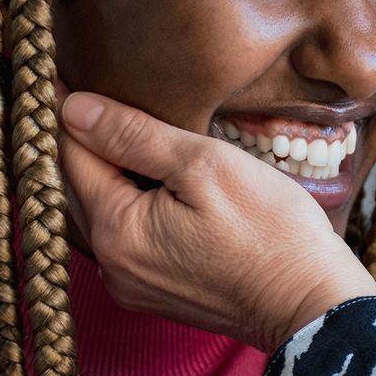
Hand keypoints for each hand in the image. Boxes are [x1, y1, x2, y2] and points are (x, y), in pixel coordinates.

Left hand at [59, 92, 375, 351]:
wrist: (311, 303)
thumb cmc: (271, 231)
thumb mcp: (206, 165)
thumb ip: (135, 136)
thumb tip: (74, 109)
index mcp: (116, 230)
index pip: (73, 156)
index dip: (69, 111)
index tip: (64, 73)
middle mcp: (111, 265)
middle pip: (78, 189)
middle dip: (82, 143)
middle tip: (82, 95)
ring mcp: (133, 285)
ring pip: (100, 216)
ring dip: (103, 176)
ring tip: (114, 133)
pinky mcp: (157, 294)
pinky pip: (124, 240)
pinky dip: (125, 207)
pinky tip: (147, 186)